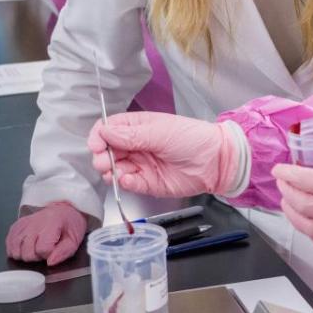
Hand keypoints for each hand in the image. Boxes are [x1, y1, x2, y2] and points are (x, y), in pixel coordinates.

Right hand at [5, 201, 86, 265]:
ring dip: (24, 254)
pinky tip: (24, 248)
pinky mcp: (16, 225)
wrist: (62, 211)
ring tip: (34, 250)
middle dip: (36, 256)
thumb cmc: (69, 225)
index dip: (48, 254)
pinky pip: (9, 242)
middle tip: (44, 250)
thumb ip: (64, 252)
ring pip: (15, 249)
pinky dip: (14, 249)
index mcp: (52, 223)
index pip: (42, 248)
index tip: (53, 250)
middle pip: (26, 252)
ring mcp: (23, 223)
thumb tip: (50, 262)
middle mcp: (35, 222)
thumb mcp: (75, 239)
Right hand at [89, 111, 242, 196]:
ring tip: (116, 171)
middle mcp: (136, 145)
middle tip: (106, 161)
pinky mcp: (147, 183)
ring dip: (110, 171)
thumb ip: (131, 135)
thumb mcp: (161, 132)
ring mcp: (141, 165)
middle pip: (107, 150)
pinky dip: (124, 183)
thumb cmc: (193, 138)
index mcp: (139, 127)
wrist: (216, 161)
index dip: (99, 136)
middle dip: (101, 156)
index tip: (96, 144)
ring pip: (114, 169)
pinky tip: (129, 180)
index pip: (109, 128)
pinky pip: (128, 184)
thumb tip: (105, 132)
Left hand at [273, 161, 312, 264]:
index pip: (307, 181)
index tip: (280, 169)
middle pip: (301, 204)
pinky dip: (308, 232)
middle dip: (286, 192)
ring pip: (306, 227)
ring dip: (292, 214)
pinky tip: (308, 224)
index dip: (288, 175)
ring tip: (288, 203)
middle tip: (282, 182)